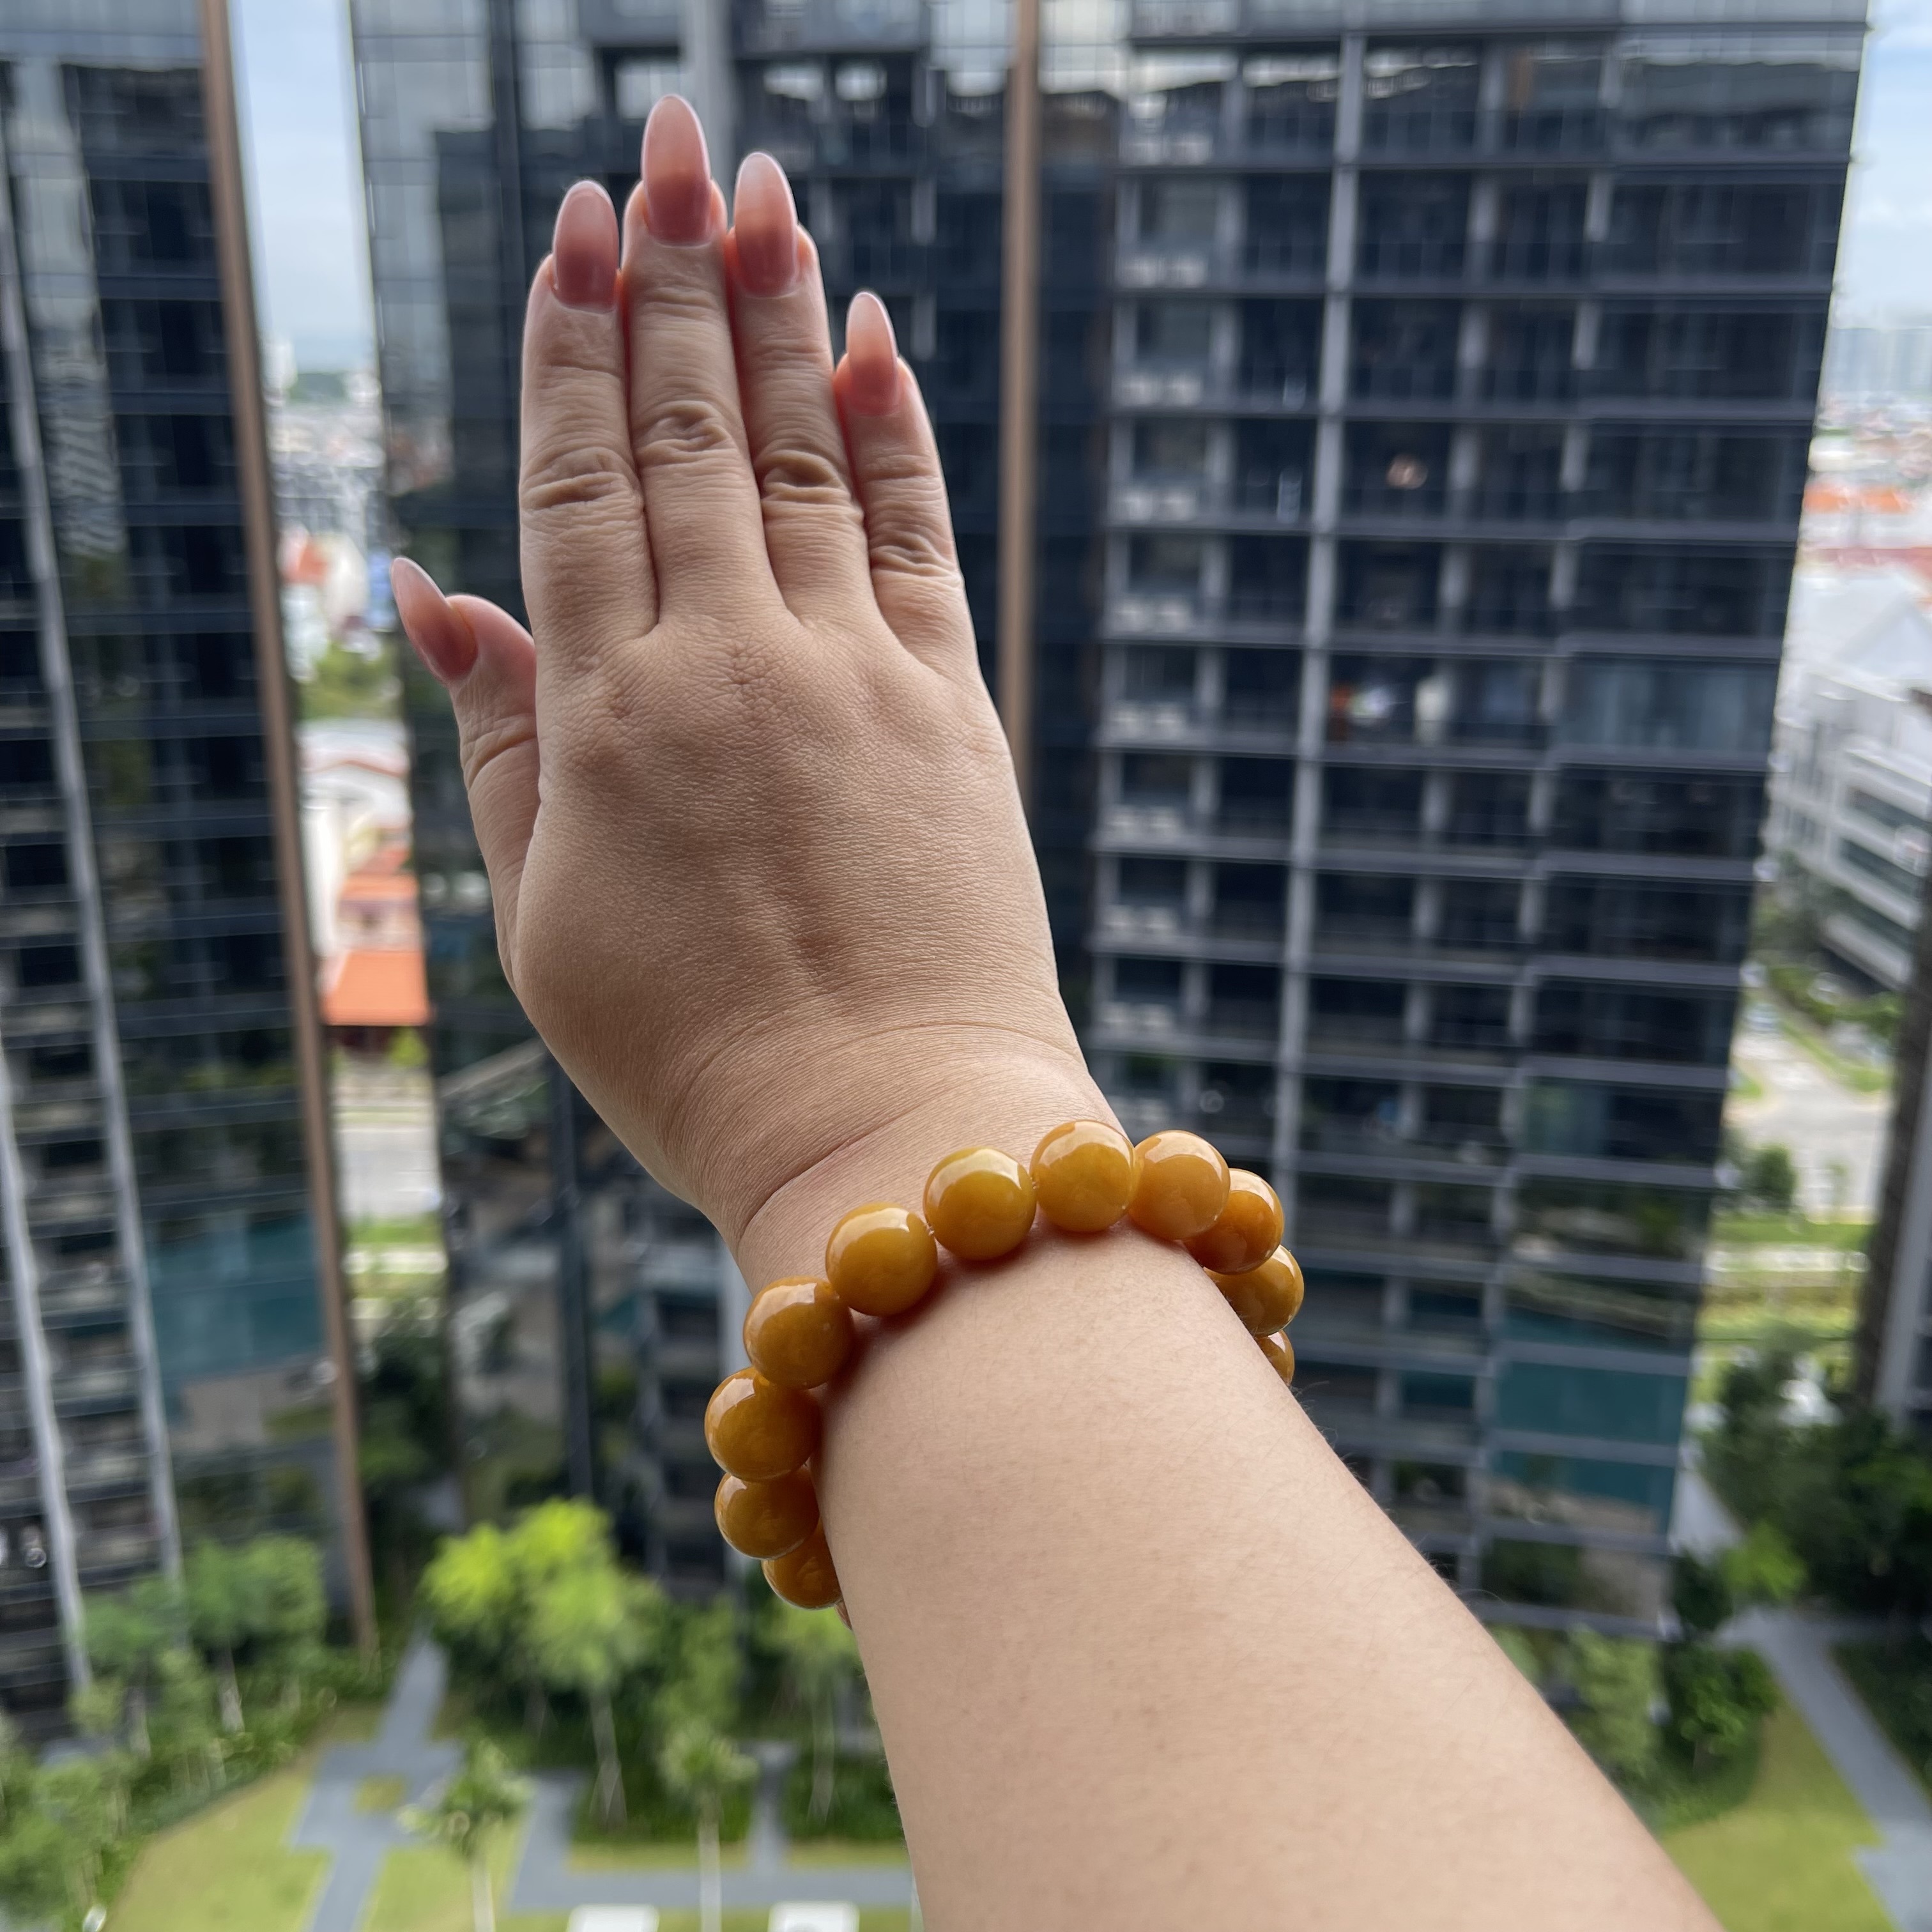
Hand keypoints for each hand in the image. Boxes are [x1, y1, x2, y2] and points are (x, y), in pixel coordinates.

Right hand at [391, 97, 1104, 1273]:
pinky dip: (892, 428)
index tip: (575, 227)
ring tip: (765, 187)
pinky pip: (917, 532)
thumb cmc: (694, 1052)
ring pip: (800, 452)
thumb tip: (425, 583)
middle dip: (675, 275)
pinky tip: (869, 334)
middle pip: (686, 431)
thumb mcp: (543, 915)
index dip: (572, 346)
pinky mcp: (954, 706)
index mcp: (607, 716)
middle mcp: (729, 662)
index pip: (577, 484)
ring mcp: (853, 673)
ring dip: (778, 311)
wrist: (888, 1134)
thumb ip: (494, 739)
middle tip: (672, 141)